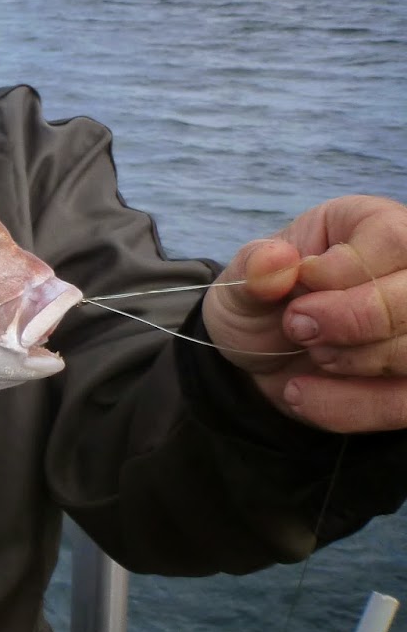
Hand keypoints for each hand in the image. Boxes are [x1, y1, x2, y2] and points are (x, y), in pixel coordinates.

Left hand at [203, 194, 406, 432]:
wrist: (257, 358)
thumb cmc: (259, 305)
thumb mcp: (241, 284)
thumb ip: (253, 269)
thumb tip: (275, 259)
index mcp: (373, 226)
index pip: (395, 240)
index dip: (345, 272)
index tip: (299, 287)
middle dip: (356, 321)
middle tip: (299, 328)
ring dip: (356, 364)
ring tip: (311, 356)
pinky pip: (404, 404)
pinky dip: (348, 406)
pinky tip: (302, 393)